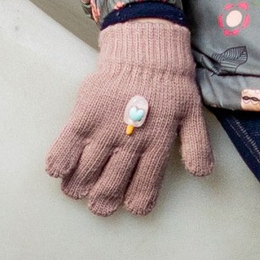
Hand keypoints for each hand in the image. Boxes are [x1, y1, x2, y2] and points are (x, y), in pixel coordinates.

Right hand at [45, 19, 212, 217]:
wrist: (145, 52)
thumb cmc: (170, 86)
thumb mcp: (192, 115)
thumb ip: (196, 146)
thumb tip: (200, 175)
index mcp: (157, 144)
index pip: (145, 186)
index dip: (137, 203)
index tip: (130, 207)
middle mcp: (130, 142)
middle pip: (111, 185)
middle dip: (104, 201)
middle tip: (100, 205)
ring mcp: (105, 129)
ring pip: (87, 172)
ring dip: (80, 187)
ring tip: (76, 191)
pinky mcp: (84, 116)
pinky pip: (66, 147)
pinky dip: (60, 163)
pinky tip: (58, 171)